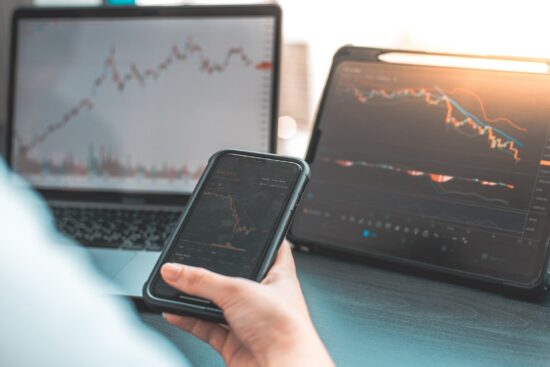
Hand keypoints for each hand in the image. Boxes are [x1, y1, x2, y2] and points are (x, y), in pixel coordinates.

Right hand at [160, 241, 333, 366]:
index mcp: (278, 276)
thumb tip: (176, 270)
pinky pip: (207, 327)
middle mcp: (265, 298)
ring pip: (218, 304)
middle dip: (215, 272)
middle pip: (235, 277)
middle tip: (194, 261)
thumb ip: (203, 281)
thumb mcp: (239, 291)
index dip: (259, 237)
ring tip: (176, 285)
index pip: (271, 248)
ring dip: (197, 298)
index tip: (242, 228)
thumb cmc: (285, 329)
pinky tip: (174, 312)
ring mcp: (249, 321)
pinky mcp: (235, 342)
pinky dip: (190, 320)